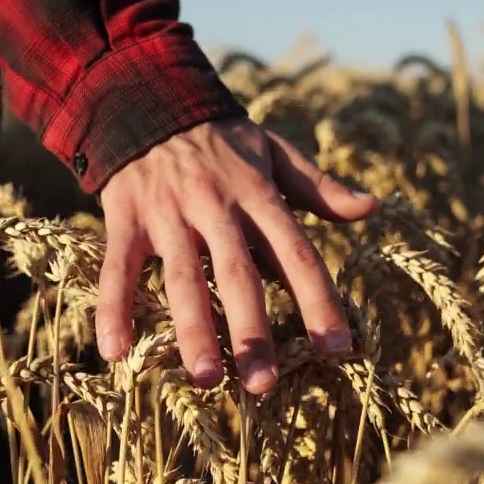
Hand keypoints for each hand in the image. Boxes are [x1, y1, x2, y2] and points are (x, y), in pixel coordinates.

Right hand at [94, 117, 378, 394]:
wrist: (148, 98)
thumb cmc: (221, 140)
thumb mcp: (275, 152)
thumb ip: (319, 186)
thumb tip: (371, 207)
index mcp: (258, 195)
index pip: (296, 253)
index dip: (318, 300)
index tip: (337, 348)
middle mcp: (215, 207)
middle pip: (238, 275)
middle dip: (252, 331)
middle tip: (264, 384)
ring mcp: (168, 215)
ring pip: (182, 278)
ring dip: (193, 329)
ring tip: (205, 379)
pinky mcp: (126, 219)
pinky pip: (117, 270)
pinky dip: (113, 309)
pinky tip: (114, 353)